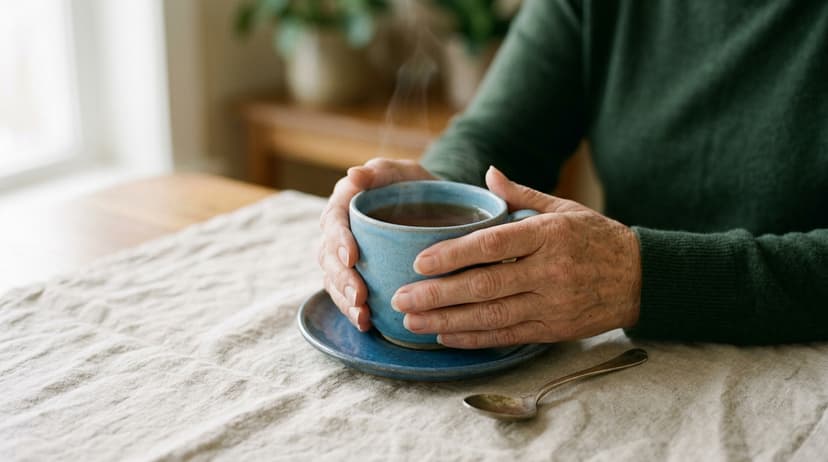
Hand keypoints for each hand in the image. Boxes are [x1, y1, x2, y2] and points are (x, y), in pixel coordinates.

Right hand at [319, 158, 435, 331]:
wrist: (435, 210)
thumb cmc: (418, 188)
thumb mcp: (406, 173)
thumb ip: (382, 171)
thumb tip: (353, 174)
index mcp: (346, 202)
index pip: (334, 221)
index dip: (339, 240)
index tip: (352, 257)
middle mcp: (339, 230)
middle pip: (328, 256)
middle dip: (342, 279)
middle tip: (360, 296)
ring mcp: (344, 255)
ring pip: (333, 279)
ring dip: (344, 300)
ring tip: (362, 315)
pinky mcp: (354, 276)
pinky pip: (345, 295)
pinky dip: (352, 310)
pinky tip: (366, 322)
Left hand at [391, 166, 640, 348]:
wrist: (642, 278)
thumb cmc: (596, 238)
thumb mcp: (564, 209)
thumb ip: (522, 194)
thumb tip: (487, 173)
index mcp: (548, 235)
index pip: (492, 245)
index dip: (453, 254)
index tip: (419, 261)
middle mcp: (550, 271)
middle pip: (485, 285)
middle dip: (438, 294)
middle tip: (401, 298)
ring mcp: (553, 303)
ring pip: (492, 316)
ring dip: (447, 320)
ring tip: (412, 321)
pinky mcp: (554, 329)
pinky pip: (508, 336)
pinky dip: (474, 338)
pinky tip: (445, 335)